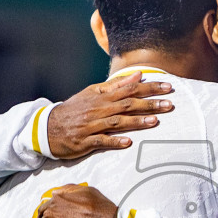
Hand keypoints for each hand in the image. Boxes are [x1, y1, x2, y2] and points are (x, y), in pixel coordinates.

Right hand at [46, 72, 173, 157]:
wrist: (48, 127)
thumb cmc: (75, 109)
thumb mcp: (93, 93)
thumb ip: (116, 85)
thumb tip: (138, 75)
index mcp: (102, 96)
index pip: (130, 89)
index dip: (150, 88)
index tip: (168, 87)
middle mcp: (99, 109)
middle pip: (127, 105)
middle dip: (149, 104)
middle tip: (169, 104)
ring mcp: (92, 125)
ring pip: (117, 122)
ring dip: (136, 121)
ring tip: (154, 121)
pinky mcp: (85, 141)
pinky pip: (101, 141)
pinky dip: (114, 141)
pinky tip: (128, 142)